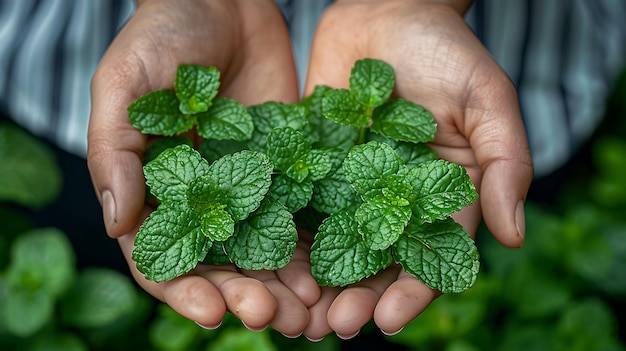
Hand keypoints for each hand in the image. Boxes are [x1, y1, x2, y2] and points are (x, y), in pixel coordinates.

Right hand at [87, 0, 318, 335]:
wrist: (225, 0)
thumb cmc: (162, 35)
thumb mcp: (123, 86)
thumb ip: (113, 153)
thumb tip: (115, 223)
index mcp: (154, 191)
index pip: (162, 257)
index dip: (184, 289)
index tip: (213, 313)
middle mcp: (202, 200)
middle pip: (221, 265)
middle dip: (246, 296)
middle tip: (275, 318)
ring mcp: (247, 188)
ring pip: (266, 251)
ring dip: (286, 285)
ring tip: (311, 311)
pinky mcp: (286, 171)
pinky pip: (301, 215)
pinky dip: (315, 247)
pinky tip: (335, 271)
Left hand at [302, 0, 532, 338]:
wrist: (386, 8)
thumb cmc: (445, 49)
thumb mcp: (487, 101)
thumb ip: (504, 164)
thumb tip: (513, 236)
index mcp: (439, 195)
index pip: (429, 256)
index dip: (412, 292)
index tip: (388, 321)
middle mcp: (392, 199)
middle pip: (375, 262)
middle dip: (356, 297)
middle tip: (332, 328)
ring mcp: (349, 184)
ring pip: (332, 244)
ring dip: (314, 282)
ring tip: (294, 315)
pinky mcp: (311, 164)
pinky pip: (296, 203)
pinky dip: (282, 236)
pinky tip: (263, 262)